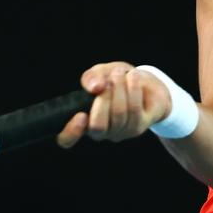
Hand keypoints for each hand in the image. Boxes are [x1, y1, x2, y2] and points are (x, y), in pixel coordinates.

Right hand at [56, 61, 172, 147]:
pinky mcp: (138, 128)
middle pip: (98, 126)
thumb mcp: (100, 73)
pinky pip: (134, 110)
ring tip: (121, 73)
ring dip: (120, 88)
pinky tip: (134, 77)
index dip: (71, 132)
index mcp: (83, 121)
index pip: (67, 139)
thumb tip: (94, 87)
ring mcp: (119, 133)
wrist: (145, 83)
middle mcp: (100, 132)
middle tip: (109, 79)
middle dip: (104, 98)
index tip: (80, 116)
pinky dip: (133, 89)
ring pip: (118, 114)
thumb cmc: (116, 80)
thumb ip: (92, 77)